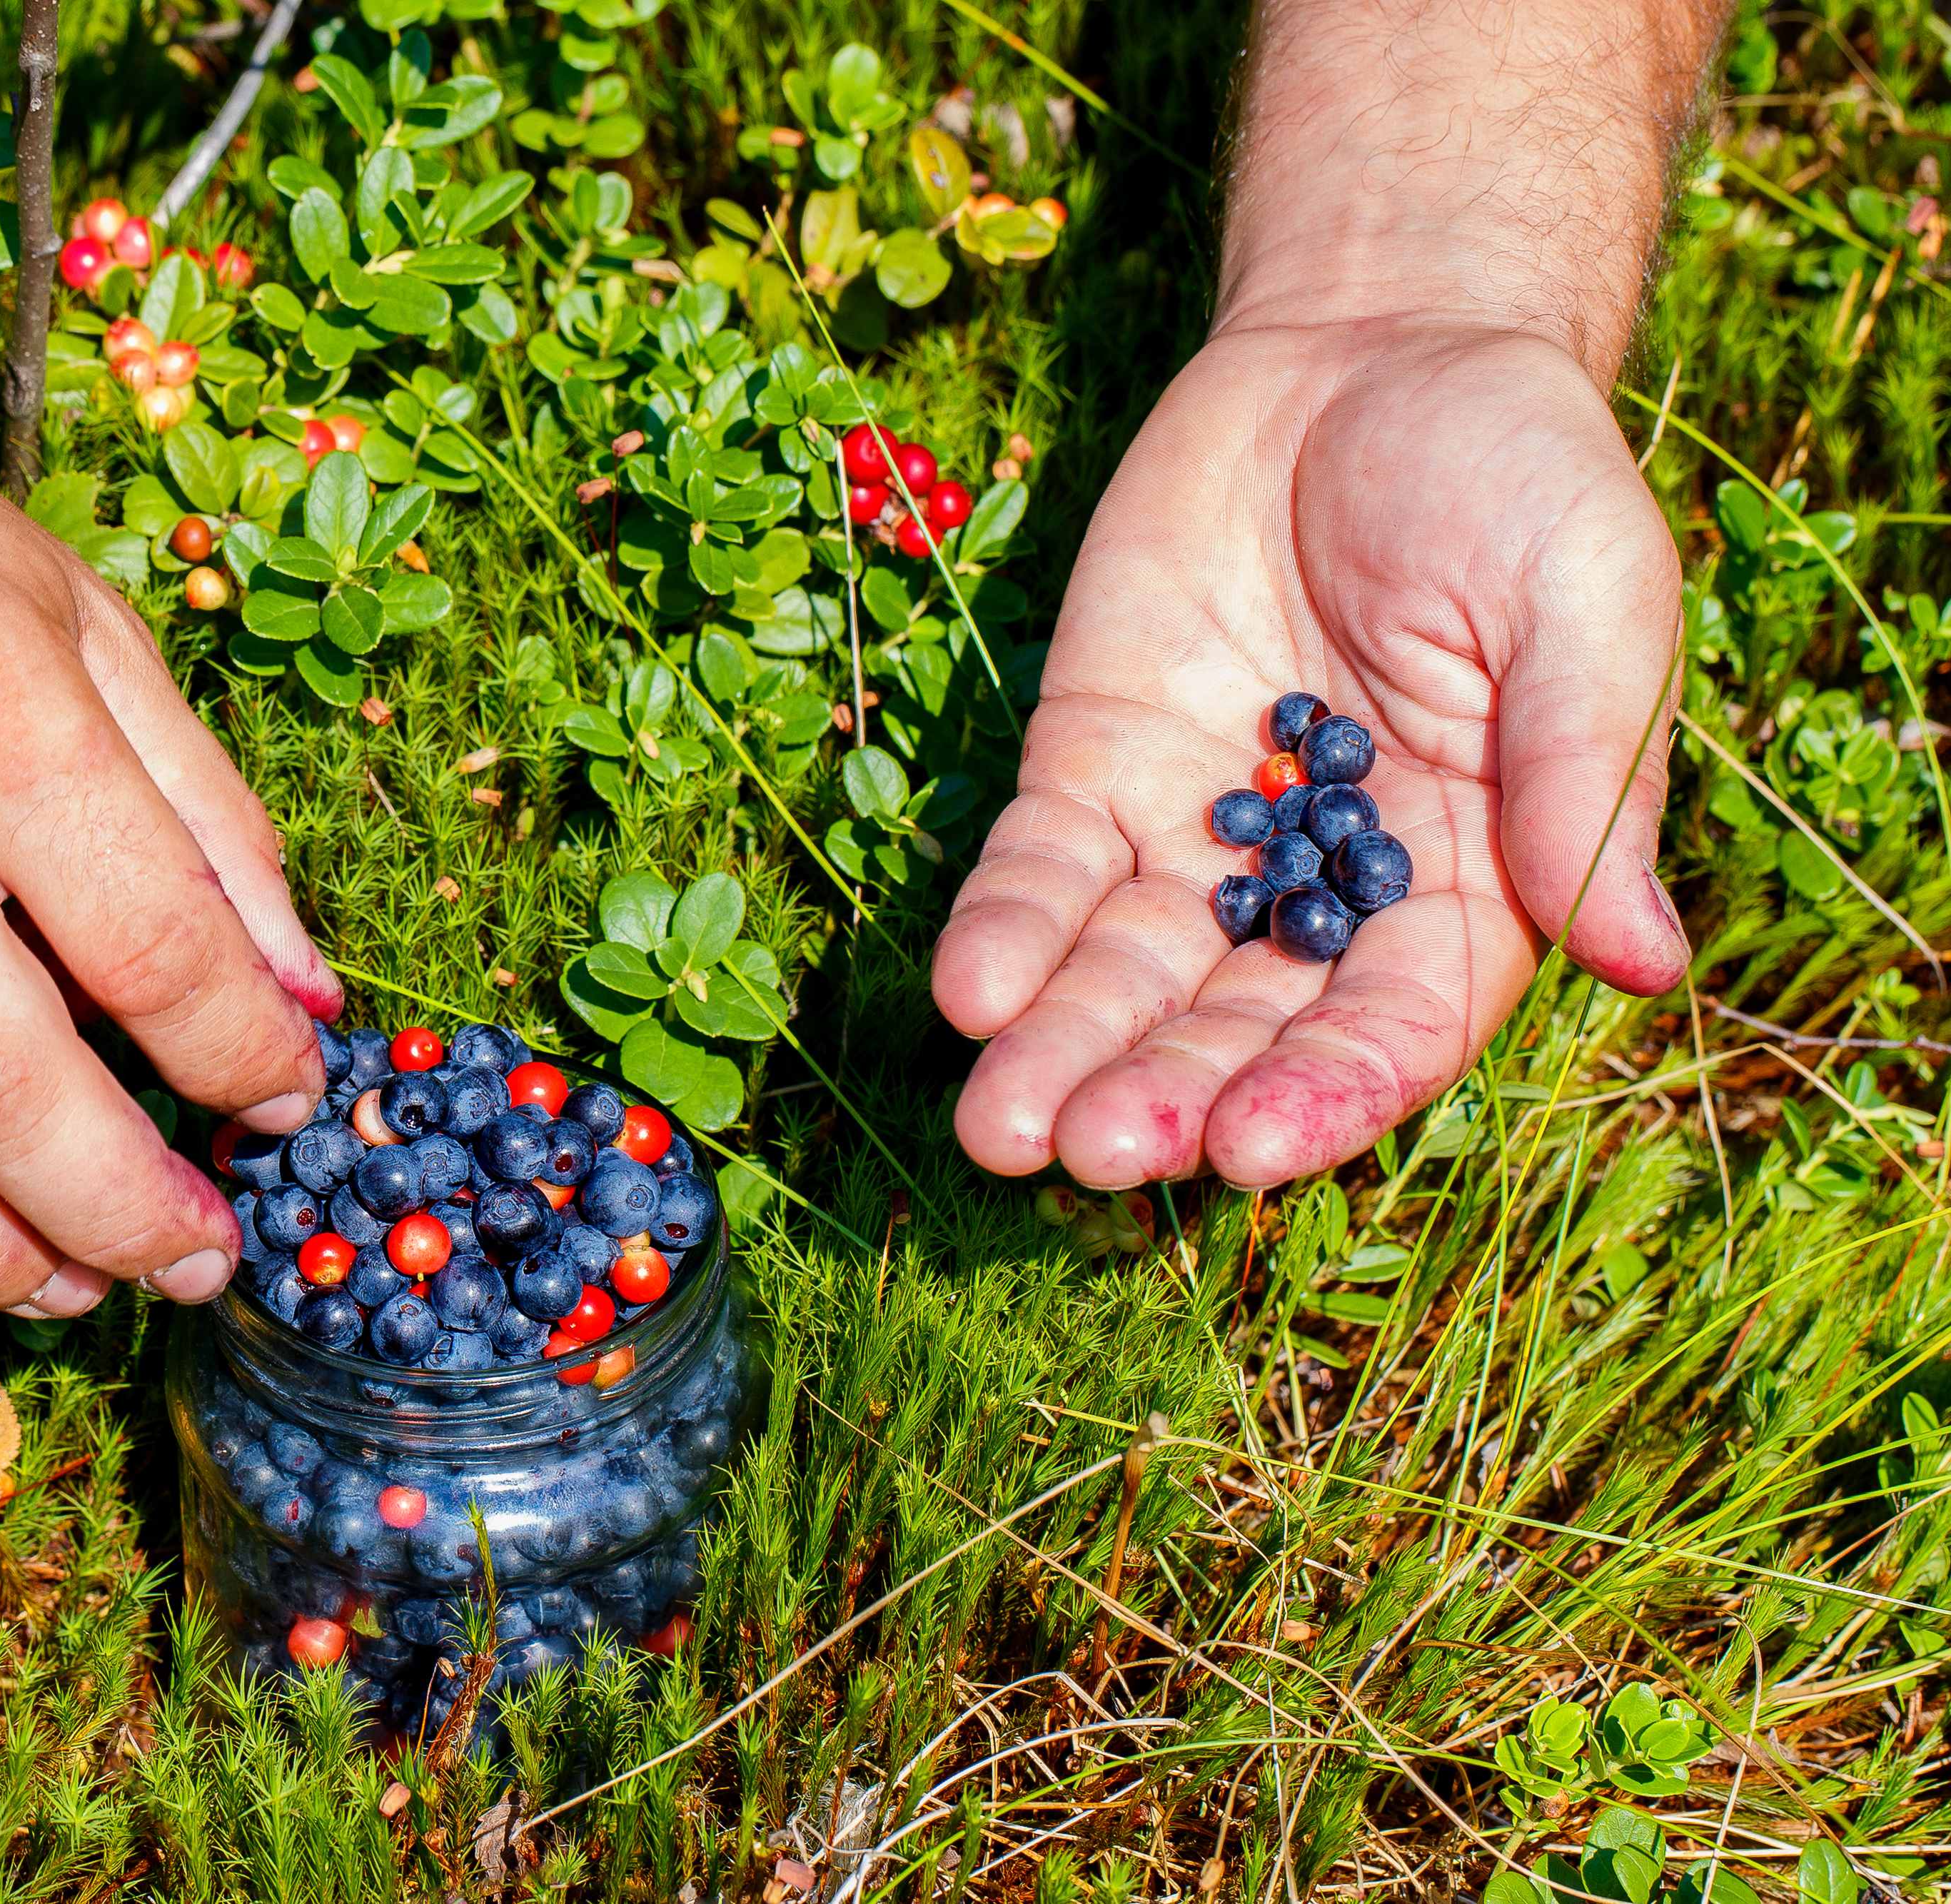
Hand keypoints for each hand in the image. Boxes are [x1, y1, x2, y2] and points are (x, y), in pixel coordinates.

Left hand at [932, 320, 1689, 1187]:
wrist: (1375, 345)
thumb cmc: (1519, 475)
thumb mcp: (1587, 606)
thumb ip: (1590, 779)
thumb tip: (1647, 962)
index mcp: (1466, 885)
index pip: (1389, 1027)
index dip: (1321, 1096)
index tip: (1248, 1150)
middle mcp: (1321, 891)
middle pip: (1236, 1023)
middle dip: (1164, 1092)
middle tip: (1096, 1153)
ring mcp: (1199, 833)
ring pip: (1123, 971)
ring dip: (1062, 1048)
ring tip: (1003, 1121)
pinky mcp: (1098, 762)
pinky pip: (1041, 866)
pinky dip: (1004, 928)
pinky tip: (964, 989)